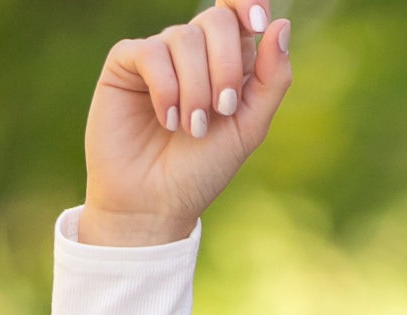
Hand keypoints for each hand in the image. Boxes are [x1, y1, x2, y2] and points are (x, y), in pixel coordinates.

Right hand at [80, 4, 291, 244]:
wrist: (157, 202)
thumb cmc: (203, 170)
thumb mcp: (248, 128)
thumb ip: (271, 80)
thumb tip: (281, 25)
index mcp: (228, 63)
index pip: (239, 12)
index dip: (247, 4)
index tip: (258, 20)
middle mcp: (194, 53)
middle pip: (217, 20)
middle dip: (226, 66)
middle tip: (222, 110)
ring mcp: (159, 55)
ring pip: (185, 38)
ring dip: (196, 89)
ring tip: (191, 129)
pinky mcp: (126, 63)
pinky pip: (151, 52)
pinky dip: (166, 88)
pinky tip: (168, 119)